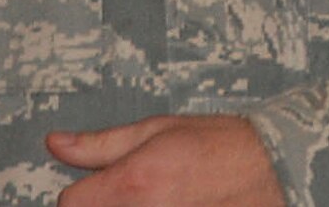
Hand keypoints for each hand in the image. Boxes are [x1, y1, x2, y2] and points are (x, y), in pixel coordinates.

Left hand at [47, 114, 285, 206]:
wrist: (273, 168)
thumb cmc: (219, 145)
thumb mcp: (157, 130)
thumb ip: (101, 144)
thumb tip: (56, 143)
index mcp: (134, 181)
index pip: (69, 204)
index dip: (79, 195)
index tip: (96, 189)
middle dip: (106, 205)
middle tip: (133, 194)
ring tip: (156, 197)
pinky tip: (175, 204)